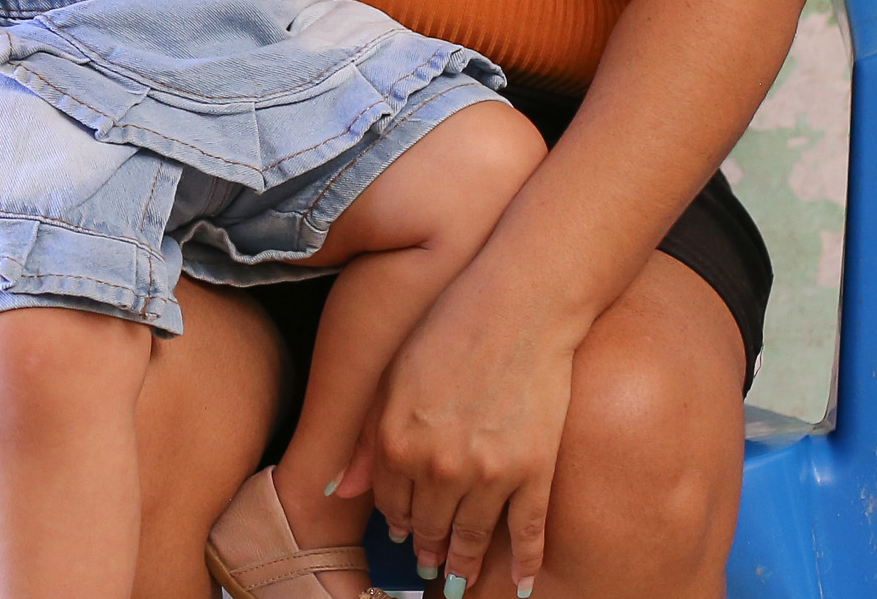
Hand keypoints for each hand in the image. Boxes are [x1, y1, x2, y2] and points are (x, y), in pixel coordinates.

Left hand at [334, 271, 580, 596]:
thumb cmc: (449, 326)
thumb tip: (342, 490)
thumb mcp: (390, 376)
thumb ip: (366, 438)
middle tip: (429, 564)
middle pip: (430, 526)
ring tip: (461, 580)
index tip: (403, 534)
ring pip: (473, 537)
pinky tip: (522, 583)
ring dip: (465, 564)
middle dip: (427, 548)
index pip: (392, 504)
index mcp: (396, 443)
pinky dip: (525, 563)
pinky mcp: (534, 470)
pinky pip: (528, 532)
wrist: (517, 304)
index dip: (397, 522)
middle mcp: (438, 468)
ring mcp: (489, 474)